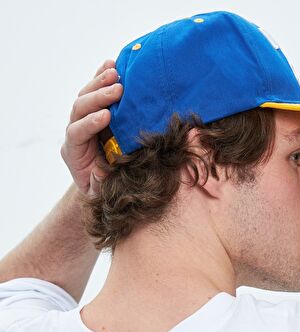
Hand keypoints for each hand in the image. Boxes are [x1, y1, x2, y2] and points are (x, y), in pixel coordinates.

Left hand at [60, 59, 122, 197]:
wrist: (98, 182)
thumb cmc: (100, 189)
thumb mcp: (99, 191)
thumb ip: (99, 182)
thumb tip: (102, 170)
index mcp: (73, 151)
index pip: (76, 132)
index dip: (90, 123)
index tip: (106, 116)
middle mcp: (74, 131)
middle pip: (79, 108)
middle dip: (97, 97)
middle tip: (117, 90)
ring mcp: (82, 119)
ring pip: (85, 96)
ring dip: (100, 83)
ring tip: (116, 73)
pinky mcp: (93, 112)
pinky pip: (94, 91)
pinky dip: (101, 77)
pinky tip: (112, 64)